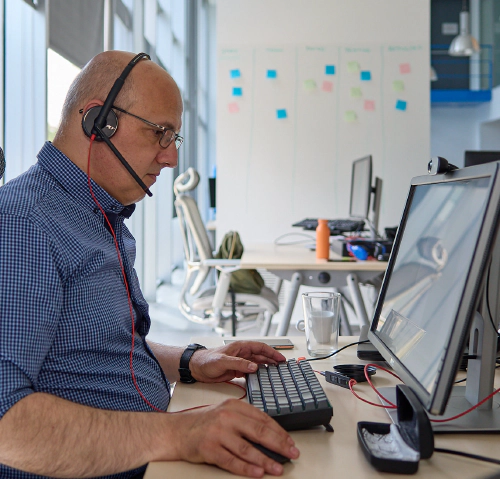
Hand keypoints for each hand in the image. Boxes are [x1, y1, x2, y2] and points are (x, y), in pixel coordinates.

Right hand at [171, 399, 298, 476]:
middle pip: (259, 432)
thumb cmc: (204, 423)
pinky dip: (246, 469)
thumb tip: (270, 435)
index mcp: (234, 406)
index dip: (279, 432)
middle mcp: (227, 417)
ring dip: (265, 460)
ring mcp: (218, 433)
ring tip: (278, 468)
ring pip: (247, 449)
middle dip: (279, 444)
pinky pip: (232, 461)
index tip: (290, 442)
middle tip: (292, 453)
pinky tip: (258, 473)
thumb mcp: (226, 413)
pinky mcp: (209, 449)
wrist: (177, 431)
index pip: (263, 419)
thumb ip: (245, 420)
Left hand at [190, 341, 285, 382]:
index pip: (260, 347)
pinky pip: (250, 372)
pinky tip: (262, 379)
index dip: (271, 352)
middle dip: (272, 360)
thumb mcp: (223, 361)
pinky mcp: (236, 371)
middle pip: (261, 356)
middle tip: (282, 367)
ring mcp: (240, 362)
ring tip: (275, 373)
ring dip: (266, 368)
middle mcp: (242, 354)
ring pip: (257, 364)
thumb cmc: (206, 360)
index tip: (280, 358)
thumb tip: (254, 366)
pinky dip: (258, 375)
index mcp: (240, 347)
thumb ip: (239, 364)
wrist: (195, 368)